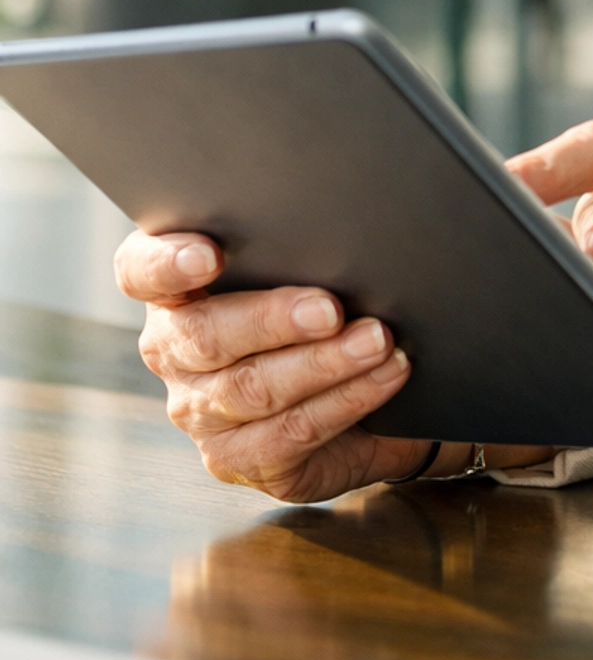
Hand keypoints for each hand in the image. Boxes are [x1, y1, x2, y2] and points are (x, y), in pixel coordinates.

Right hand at [118, 231, 553, 502]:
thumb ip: (303, 235)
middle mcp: (173, 349)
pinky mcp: (237, 459)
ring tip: (379, 340)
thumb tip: (352, 200)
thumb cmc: (328, 301)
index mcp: (174, 287)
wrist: (364, 386)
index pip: (140, 270)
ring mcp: (200, 411)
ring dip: (324, 364)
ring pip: (252, 389)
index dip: (167, 263)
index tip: (211, 253)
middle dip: (273, 319)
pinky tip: (385, 376)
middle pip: (204, 336)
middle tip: (331, 307)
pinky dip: (346, 401)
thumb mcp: (309, 261)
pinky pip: (290, 434)